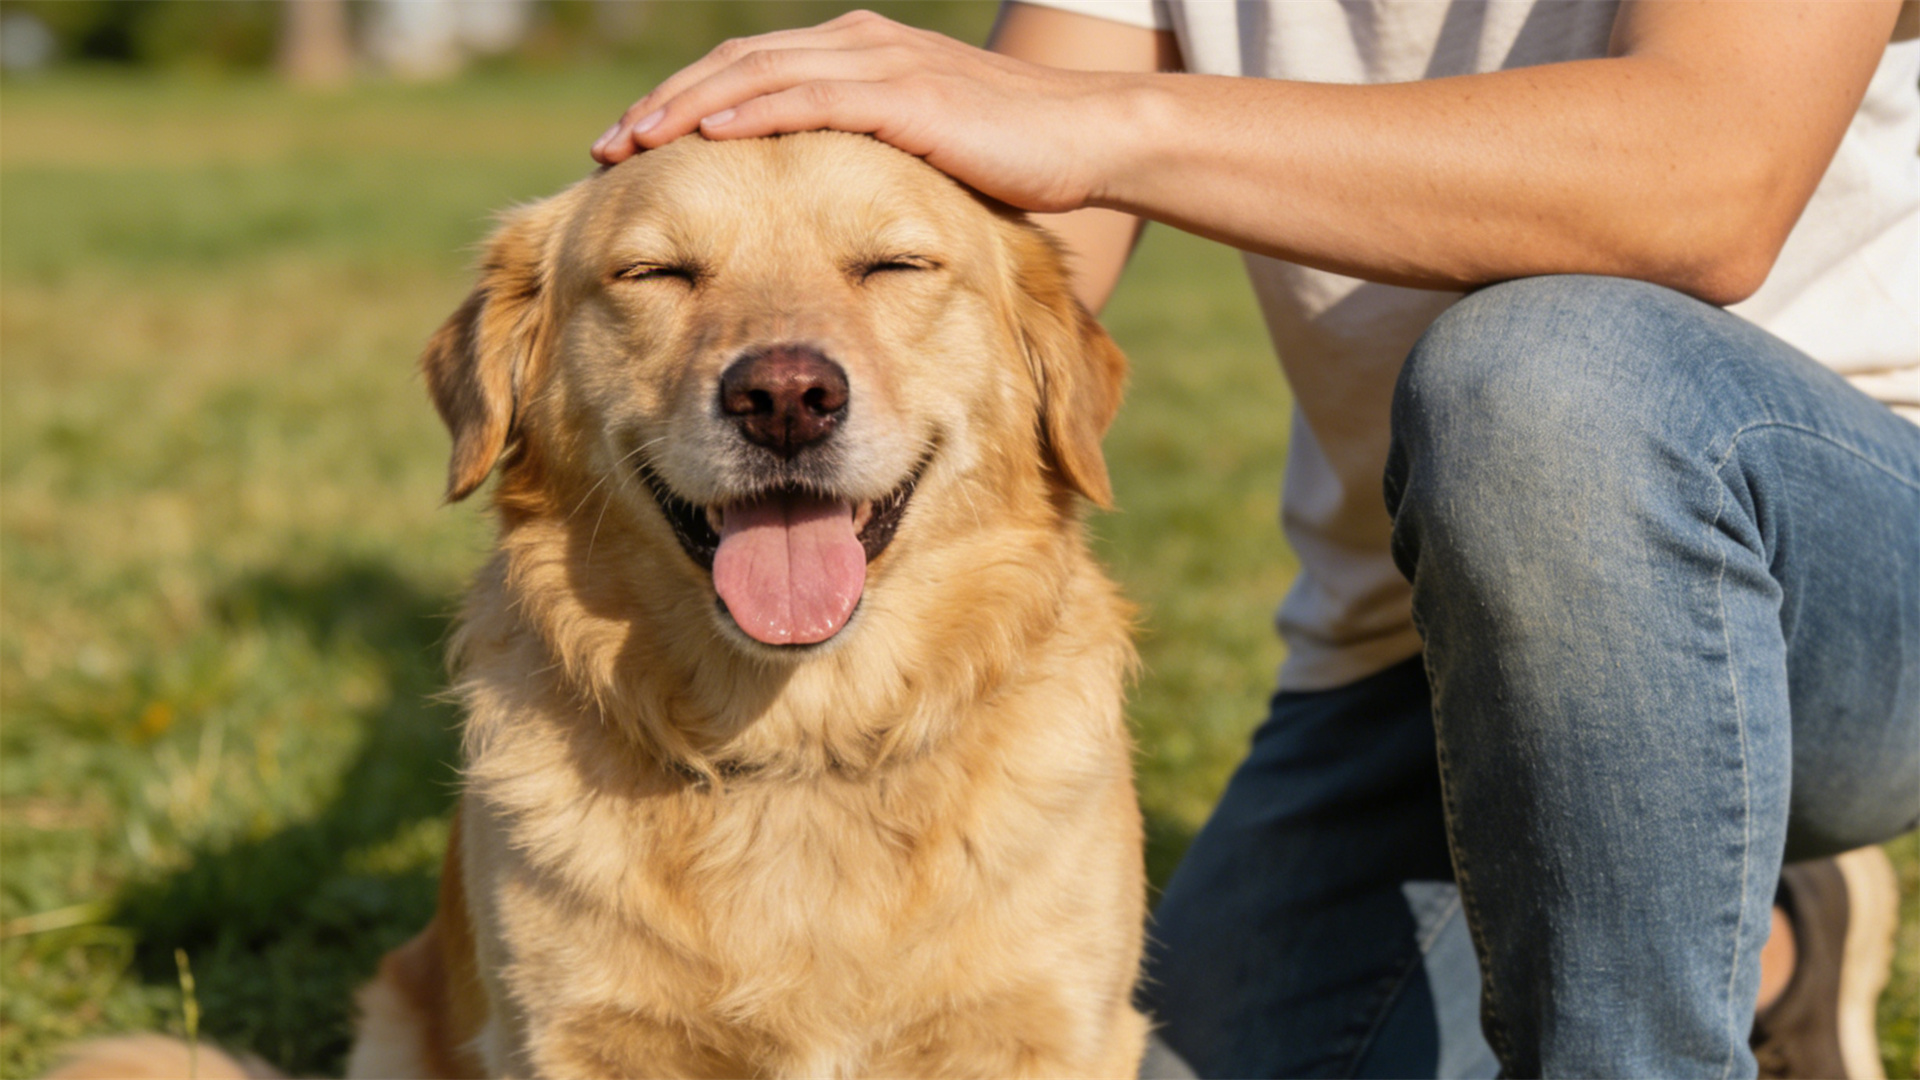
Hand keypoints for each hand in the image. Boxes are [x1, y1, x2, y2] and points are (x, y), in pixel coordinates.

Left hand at [587, 10, 1134, 213]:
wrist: (1091, 137)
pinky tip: (704, 136)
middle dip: (664, 107)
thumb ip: (869, 163)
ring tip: (632, 144)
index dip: (684, 107)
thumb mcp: (923, 156)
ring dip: (687, 108)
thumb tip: (824, 213)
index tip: (631, 151)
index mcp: (856, 57)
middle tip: (603, 150)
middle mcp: (857, 48)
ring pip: (757, 75)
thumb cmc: (1015, 158)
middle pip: (734, 67)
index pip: (749, 73)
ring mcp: (878, 65)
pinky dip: (751, 113)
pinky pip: (809, 100)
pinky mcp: (904, 95)